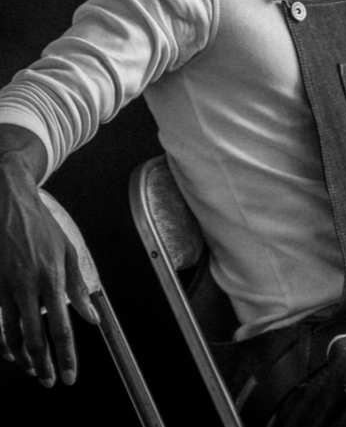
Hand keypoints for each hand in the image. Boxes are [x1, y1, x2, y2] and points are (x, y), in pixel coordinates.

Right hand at [0, 130, 97, 386]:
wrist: (7, 205)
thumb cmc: (41, 227)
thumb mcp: (67, 250)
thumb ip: (78, 286)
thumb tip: (92, 318)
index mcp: (51, 277)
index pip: (61, 327)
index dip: (66, 355)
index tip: (69, 376)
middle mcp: (28, 287)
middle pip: (36, 338)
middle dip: (43, 366)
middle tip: (51, 383)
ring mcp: (6, 289)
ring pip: (13, 336)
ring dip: (24, 359)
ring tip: (34, 372)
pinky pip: (0, 324)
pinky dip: (7, 342)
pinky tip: (14, 352)